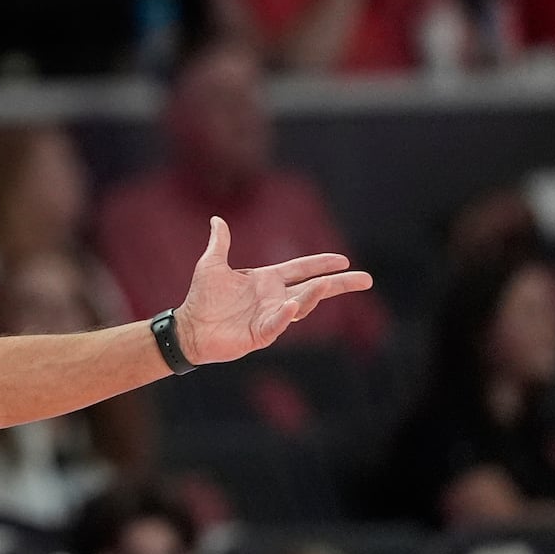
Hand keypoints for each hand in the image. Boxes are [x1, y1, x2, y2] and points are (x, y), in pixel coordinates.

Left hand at [175, 216, 371, 364]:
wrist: (188, 327)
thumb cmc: (201, 298)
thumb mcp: (211, 265)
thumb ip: (220, 243)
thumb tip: (216, 219)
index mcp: (266, 281)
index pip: (301, 269)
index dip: (321, 264)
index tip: (344, 260)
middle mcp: (274, 298)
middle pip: (313, 289)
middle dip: (339, 284)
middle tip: (366, 280)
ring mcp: (270, 317)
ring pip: (300, 305)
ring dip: (313, 295)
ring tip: (325, 283)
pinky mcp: (260, 335)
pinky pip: (277, 325)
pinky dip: (284, 316)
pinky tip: (291, 306)